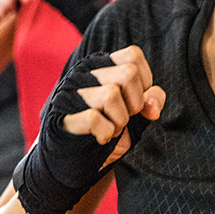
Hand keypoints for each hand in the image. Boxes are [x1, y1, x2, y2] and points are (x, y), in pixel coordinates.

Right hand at [17, 46, 164, 213]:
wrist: (76, 158)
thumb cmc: (107, 127)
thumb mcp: (134, 111)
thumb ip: (150, 99)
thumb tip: (153, 106)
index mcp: (101, 65)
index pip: (133, 55)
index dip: (145, 81)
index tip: (136, 102)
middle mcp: (83, 73)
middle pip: (128, 73)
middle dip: (135, 103)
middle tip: (124, 118)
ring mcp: (70, 93)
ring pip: (111, 94)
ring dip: (120, 120)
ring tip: (112, 128)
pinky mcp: (61, 117)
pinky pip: (93, 118)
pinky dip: (105, 133)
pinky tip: (100, 138)